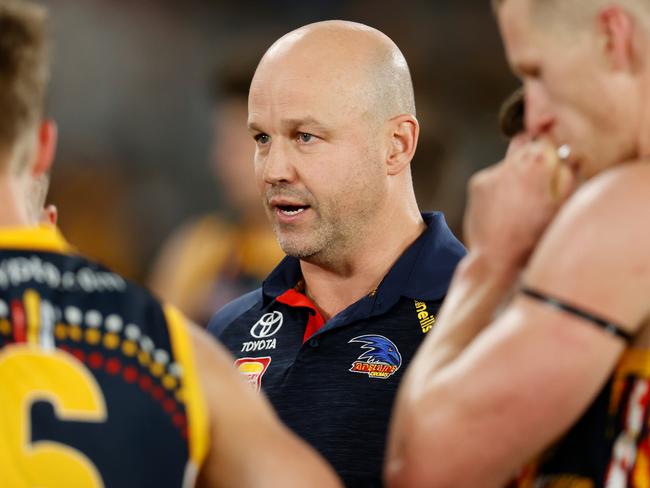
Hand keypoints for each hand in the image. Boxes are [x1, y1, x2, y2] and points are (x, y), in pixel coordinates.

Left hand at [464, 137, 576, 269]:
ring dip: (516, 176)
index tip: (552, 164)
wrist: (495, 259)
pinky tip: (505, 209)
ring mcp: (490, 172)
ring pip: (508, 164)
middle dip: (532, 160)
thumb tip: (569, 156)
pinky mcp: (476, 184)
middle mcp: (511, 162)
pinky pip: (493, 178)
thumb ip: (568, 175)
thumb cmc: (534, 237)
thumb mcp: (562, 207)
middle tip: (537, 184)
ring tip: (520, 204)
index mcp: (537, 163)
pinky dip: (500, 187)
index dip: (551, 151)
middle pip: (525, 146)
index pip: (546, 140)